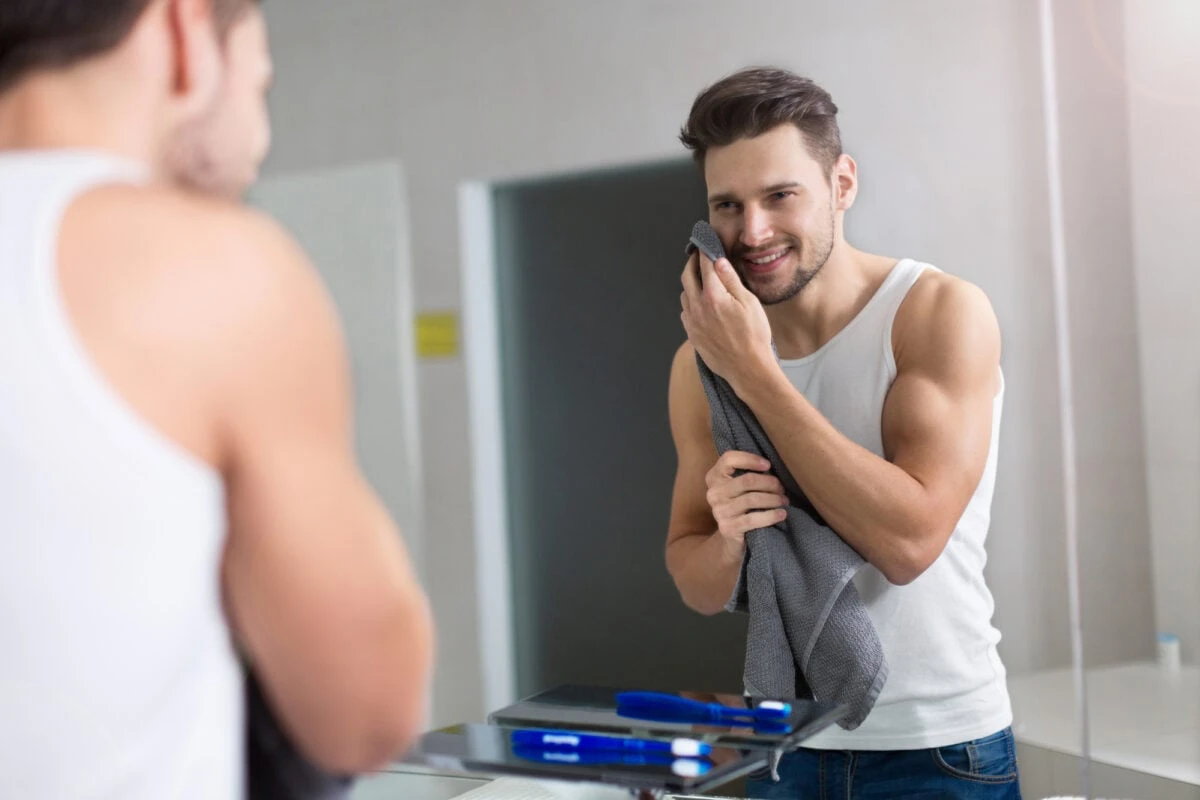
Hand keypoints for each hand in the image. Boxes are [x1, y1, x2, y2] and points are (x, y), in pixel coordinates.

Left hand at [680, 250, 773, 389]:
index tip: (705, 244)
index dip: (704, 252)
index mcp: (713, 296)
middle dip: (691, 264)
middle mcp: (698, 307)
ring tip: (701, 280)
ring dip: (690, 284)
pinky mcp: (692, 335)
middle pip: (687, 277)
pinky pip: (685, 312)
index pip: (704, 265)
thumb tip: (718, 261)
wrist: (747, 369)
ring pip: (684, 295)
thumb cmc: (754, 336)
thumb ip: (731, 281)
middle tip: (697, 256)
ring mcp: (692, 322)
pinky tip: (701, 304)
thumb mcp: (749, 303)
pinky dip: (690, 303)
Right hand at [705, 451, 788, 553]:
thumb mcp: (738, 488)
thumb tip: (772, 467)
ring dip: (773, 499)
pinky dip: (771, 515)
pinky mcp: (728, 528)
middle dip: (770, 483)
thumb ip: (747, 474)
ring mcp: (719, 511)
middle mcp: (714, 493)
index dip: (750, 459)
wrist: (730, 538)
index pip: (728, 459)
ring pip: (753, 499)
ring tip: (784, 501)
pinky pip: (753, 519)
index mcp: (714, 477)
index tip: (768, 465)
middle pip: (747, 480)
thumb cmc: (740, 506)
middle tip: (782, 488)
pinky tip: (781, 514)